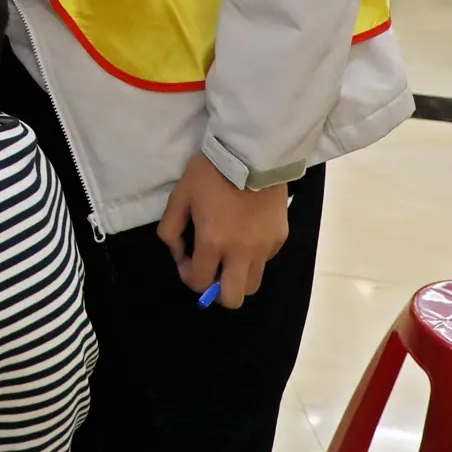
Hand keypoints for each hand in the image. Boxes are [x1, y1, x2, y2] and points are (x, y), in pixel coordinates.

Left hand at [157, 153, 289, 309]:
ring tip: (228, 258)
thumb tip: (178, 252)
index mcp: (213, 242)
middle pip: (233, 298)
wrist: (251, 154)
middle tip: (210, 271)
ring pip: (252, 285)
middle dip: (217, 292)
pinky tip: (245, 236)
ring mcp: (264, 248)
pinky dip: (252, 258)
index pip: (200, 283)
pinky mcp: (280, 239)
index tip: (187, 260)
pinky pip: (265, 262)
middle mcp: (241, 252)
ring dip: (237, 279)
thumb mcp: (179, 196)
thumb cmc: (210, 173)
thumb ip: (171, 229)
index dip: (189, 277)